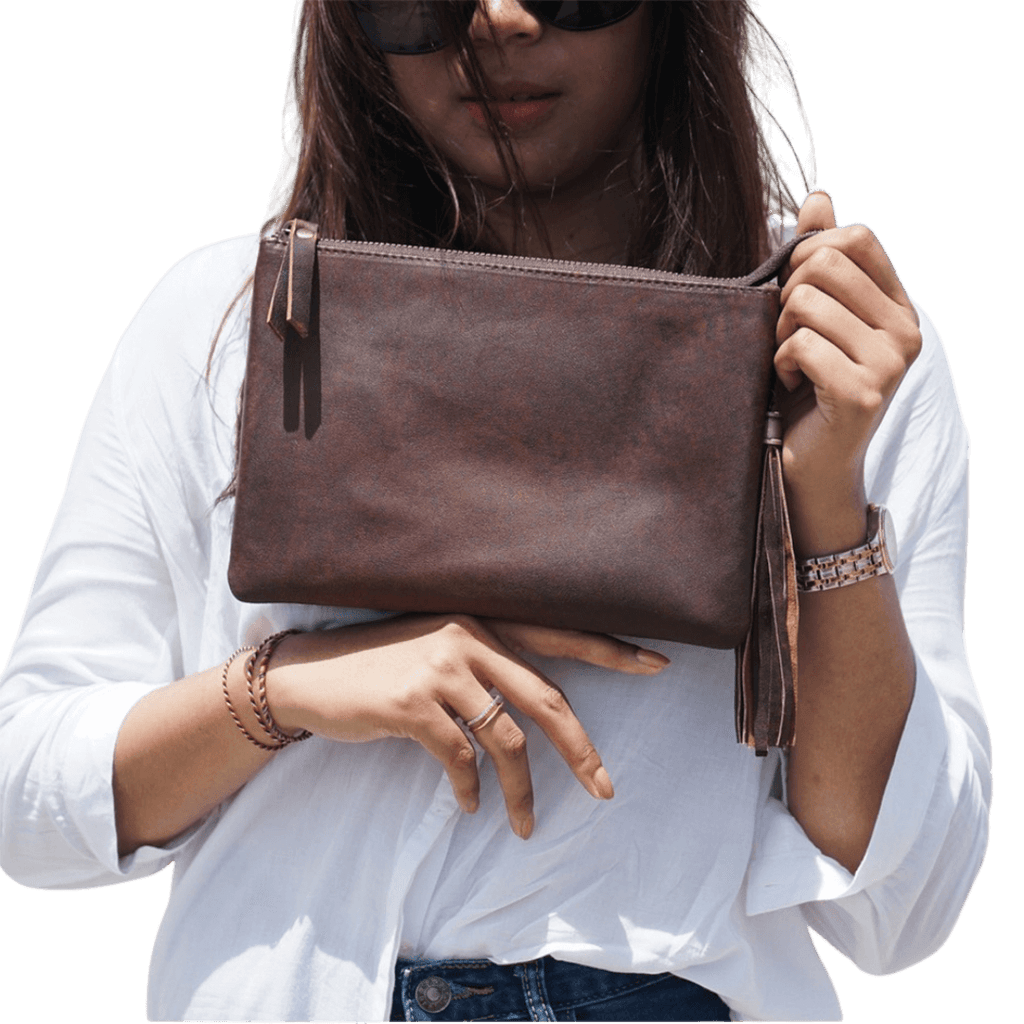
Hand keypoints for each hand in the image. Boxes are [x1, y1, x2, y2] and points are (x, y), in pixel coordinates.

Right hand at [263, 614, 668, 837]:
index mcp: (483, 621)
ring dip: (521, 789)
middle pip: (547, 698)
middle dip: (581, 750)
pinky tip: (471, 805)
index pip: (560, 634)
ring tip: (523, 823)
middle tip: (604, 790)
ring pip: (506, 739)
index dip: (610, 651)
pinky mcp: (412, 705)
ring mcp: (440, 670)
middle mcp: (469, 638)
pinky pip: (461, 759)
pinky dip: (472, 789)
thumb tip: (534, 715)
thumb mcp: (438, 651)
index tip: (657, 664)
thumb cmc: (382, 666)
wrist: (311, 674)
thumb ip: (486, 668)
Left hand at [775, 190, 921, 553]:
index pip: (856, 236)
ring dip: (779, 333)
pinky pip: (801, 344)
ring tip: (790, 363)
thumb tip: (817, 195)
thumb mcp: (812, 317)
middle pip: (824, 263)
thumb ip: (818, 257)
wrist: (810, 464)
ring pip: (806, 303)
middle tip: (786, 334)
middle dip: (786, 294)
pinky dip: (780, 363)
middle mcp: (905, 330)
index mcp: (897, 306)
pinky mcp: (864, 392)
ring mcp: (890, 362)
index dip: (808, 252)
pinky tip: (792, 384)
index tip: (793, 291)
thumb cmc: (805, 388)